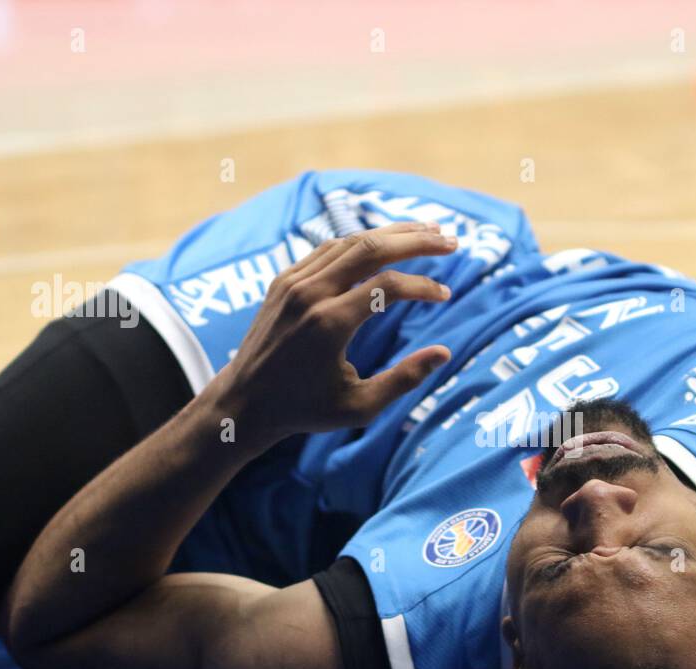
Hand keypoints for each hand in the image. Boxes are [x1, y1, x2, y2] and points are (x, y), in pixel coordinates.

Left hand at [213, 220, 456, 440]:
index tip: (445, 296)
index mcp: (329, 324)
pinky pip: (328, 249)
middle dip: (416, 240)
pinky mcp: (284, 279)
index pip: (388, 286)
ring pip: (350, 242)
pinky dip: (361, 242)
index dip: (423, 286)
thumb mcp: (360, 407)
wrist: (243, 402)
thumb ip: (404, 379)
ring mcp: (293, 282)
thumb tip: (444, 352)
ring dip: (391, 234)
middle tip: (452, 240)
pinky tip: (386, 242)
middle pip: (371, 248)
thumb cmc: (305, 410)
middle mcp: (310, 295)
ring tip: (427, 232)